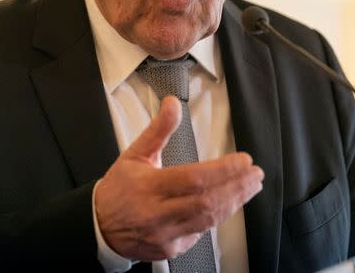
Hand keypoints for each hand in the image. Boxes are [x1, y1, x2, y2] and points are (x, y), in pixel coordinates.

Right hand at [94, 96, 263, 260]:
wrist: (99, 226)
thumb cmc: (119, 189)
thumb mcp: (135, 153)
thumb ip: (158, 129)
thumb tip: (172, 103)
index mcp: (148, 186)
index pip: (194, 178)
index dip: (223, 170)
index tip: (243, 160)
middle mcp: (156, 213)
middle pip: (206, 201)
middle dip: (237, 187)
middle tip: (255, 175)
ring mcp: (164, 234)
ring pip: (207, 220)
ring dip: (233, 203)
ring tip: (250, 187)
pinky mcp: (170, 250)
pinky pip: (200, 234)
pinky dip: (215, 218)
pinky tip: (227, 204)